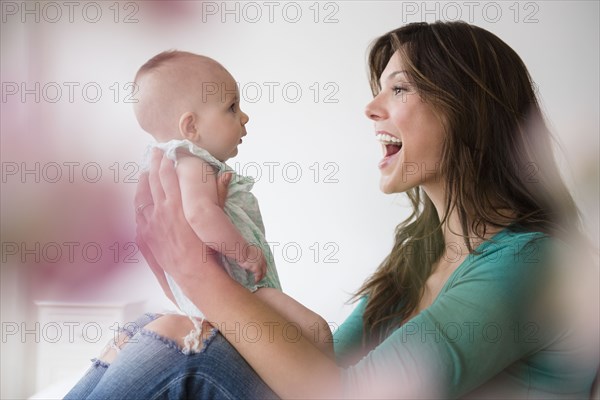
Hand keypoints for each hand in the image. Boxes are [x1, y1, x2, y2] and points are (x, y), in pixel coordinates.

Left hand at [135, 149, 221, 290]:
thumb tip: (226, 175)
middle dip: (154, 163)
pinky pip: (138, 212)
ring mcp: (150, 223)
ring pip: (142, 194)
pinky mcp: (144, 235)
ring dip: (144, 179)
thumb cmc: (208, 248)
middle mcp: (161, 210)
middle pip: (153, 179)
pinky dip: (139, 199)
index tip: (168, 151)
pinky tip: (141, 195)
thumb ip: (220, 194)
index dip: (167, 160)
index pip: (168, 174)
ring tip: (146, 169)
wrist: (194, 274)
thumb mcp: (216, 219)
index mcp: (178, 203)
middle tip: (155, 151)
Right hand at [239, 246, 267, 282]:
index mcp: (259, 252)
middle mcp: (261, 257)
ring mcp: (260, 263)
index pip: (263, 260)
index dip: (262, 265)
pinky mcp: (256, 268)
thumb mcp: (247, 249)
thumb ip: (248, 253)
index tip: (261, 268)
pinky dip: (257, 278)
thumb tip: (245, 255)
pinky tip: (256, 281)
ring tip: (259, 280)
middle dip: (263, 271)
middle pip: (264, 266)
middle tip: (262, 276)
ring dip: (261, 276)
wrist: (241, 250)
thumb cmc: (241, 248)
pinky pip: (258, 275)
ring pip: (263, 271)